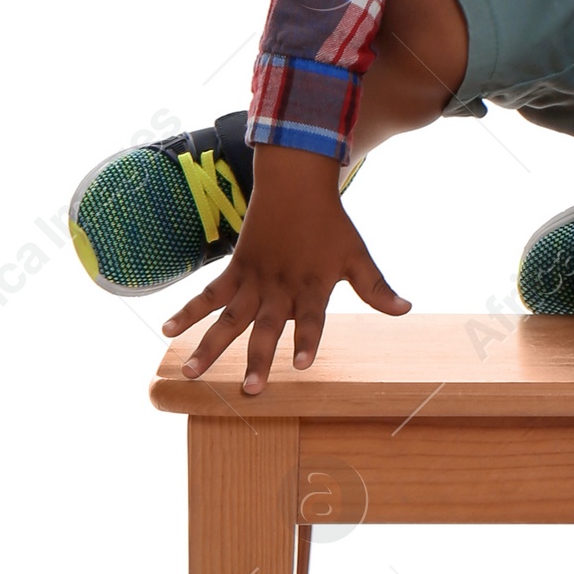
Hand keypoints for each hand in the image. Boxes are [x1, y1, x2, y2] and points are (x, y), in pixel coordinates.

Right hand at [162, 143, 407, 393]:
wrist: (296, 184)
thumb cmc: (330, 224)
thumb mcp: (357, 255)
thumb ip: (376, 288)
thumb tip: (405, 310)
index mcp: (312, 287)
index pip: (312, 320)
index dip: (306, 341)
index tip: (301, 365)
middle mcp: (280, 288)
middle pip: (266, 328)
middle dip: (257, 359)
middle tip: (249, 390)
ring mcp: (253, 280)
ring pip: (228, 319)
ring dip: (209, 347)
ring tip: (190, 374)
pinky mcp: (235, 269)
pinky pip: (207, 294)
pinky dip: (188, 311)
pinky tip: (168, 329)